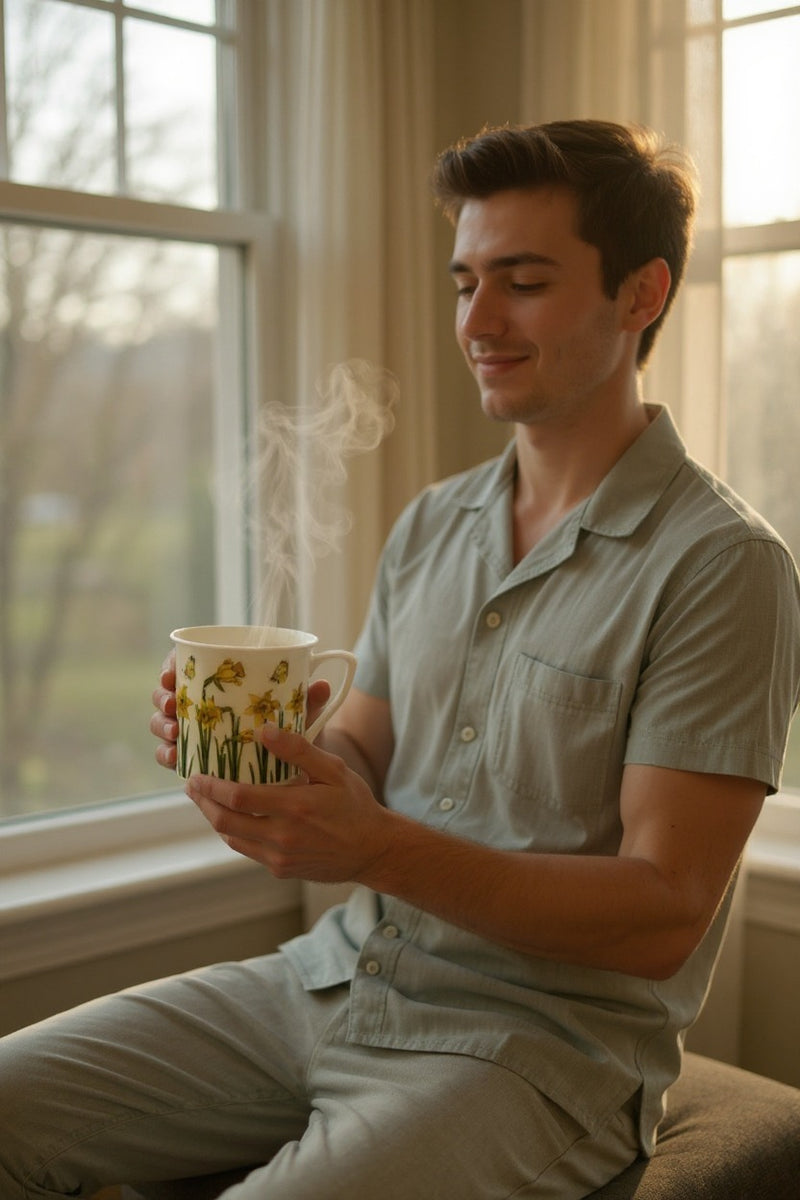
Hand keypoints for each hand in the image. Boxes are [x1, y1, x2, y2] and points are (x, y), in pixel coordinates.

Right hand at [149, 650, 332, 771]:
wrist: (293, 764)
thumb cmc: (290, 727)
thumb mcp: (299, 713)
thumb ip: (307, 700)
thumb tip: (321, 685)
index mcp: (219, 681)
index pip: (184, 665)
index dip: (171, 666)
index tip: (170, 673)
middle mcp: (200, 703)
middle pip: (167, 693)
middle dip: (163, 698)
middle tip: (174, 705)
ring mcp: (192, 730)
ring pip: (163, 723)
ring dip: (162, 726)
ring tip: (176, 732)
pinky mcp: (192, 755)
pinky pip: (170, 753)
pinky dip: (167, 754)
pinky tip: (174, 758)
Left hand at [183, 723, 393, 882]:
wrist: (372, 850)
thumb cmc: (355, 805)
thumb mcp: (334, 771)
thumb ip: (299, 750)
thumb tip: (265, 731)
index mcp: (295, 808)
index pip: (239, 798)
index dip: (211, 786)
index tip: (196, 773)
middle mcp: (282, 837)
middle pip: (225, 822)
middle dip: (203, 802)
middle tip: (192, 785)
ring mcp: (279, 857)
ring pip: (232, 838)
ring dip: (214, 817)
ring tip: (205, 799)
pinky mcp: (280, 869)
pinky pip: (247, 849)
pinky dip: (233, 832)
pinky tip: (232, 816)